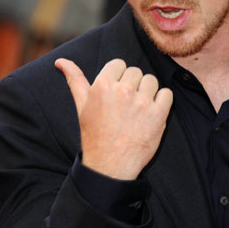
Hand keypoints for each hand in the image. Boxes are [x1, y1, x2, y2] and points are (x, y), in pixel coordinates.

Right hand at [55, 58, 172, 179]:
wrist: (110, 166)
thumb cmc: (94, 134)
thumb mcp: (81, 106)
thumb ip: (75, 79)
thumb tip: (61, 61)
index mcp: (103, 85)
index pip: (119, 63)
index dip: (119, 77)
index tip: (117, 91)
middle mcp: (123, 90)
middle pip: (136, 72)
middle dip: (132, 85)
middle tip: (126, 104)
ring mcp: (142, 102)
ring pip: (151, 81)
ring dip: (148, 92)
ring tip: (138, 109)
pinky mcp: (159, 114)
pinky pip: (167, 94)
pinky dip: (162, 101)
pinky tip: (151, 113)